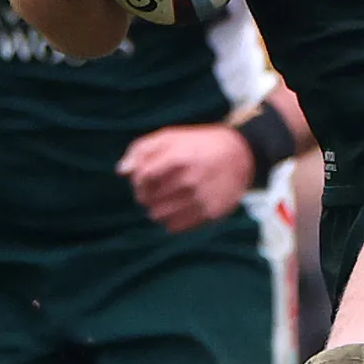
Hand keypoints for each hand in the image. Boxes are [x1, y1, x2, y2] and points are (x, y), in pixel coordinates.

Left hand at [120, 124, 254, 231]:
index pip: (143, 177)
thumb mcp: (170, 136)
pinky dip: (171, 220)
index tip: (144, 178)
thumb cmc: (198, 144)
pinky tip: (178, 208)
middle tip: (154, 189)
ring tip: (165, 199)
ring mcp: (201, 198)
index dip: (138, 179)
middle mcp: (190, 179)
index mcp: (179, 157)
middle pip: (147, 199)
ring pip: (158, 216)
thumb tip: (121, 171)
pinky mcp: (211, 213)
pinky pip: (175, 227)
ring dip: (156, 209)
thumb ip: (142, 149)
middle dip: (145, 194)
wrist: (241, 154)